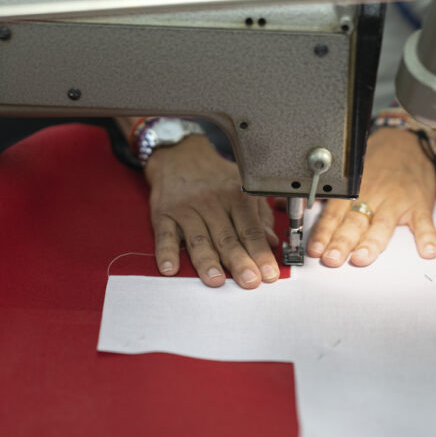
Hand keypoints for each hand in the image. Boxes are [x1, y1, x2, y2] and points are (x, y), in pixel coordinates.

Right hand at [144, 134, 279, 287]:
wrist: (179, 154)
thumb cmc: (216, 177)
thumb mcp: (244, 187)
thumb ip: (260, 216)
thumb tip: (272, 242)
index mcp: (236, 196)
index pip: (251, 229)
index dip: (261, 253)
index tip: (270, 274)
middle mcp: (212, 202)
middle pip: (227, 237)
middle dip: (239, 261)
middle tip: (249, 282)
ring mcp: (186, 208)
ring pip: (198, 238)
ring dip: (206, 261)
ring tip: (215, 280)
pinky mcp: (163, 213)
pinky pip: (165, 235)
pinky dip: (166, 252)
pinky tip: (170, 268)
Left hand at [307, 127, 435, 266]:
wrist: (410, 140)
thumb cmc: (379, 161)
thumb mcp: (353, 174)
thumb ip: (338, 198)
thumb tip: (315, 218)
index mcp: (355, 191)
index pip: (334, 214)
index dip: (323, 233)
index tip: (316, 249)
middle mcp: (373, 195)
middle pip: (354, 222)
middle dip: (342, 241)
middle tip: (332, 258)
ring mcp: (397, 200)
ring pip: (382, 224)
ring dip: (372, 242)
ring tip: (362, 257)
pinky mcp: (419, 204)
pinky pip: (424, 222)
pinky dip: (427, 237)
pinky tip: (426, 251)